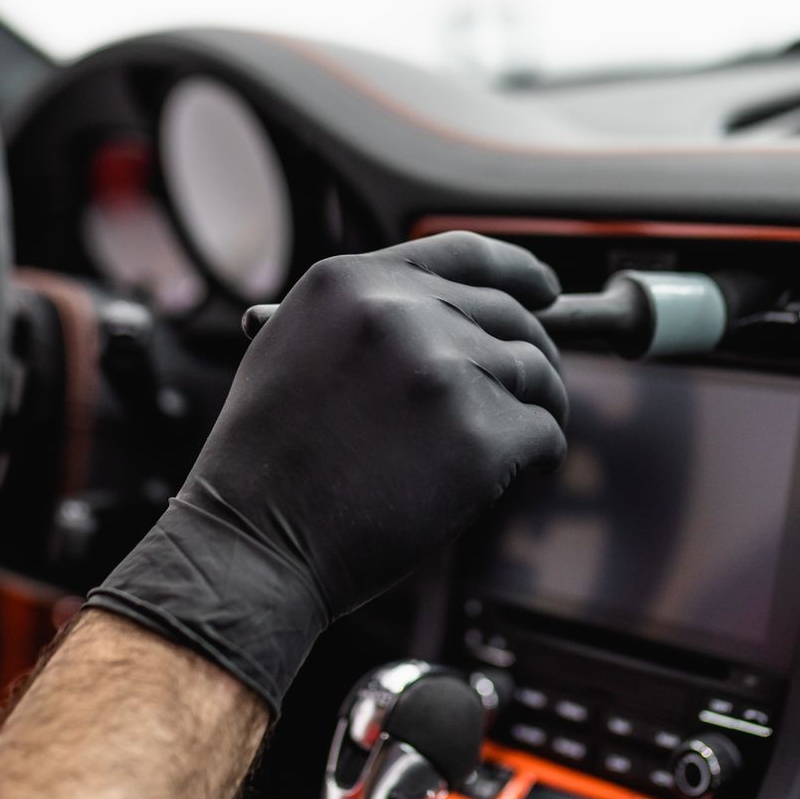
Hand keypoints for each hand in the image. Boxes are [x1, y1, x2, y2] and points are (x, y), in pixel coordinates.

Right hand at [84, 232, 568, 711]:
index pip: (465, 252)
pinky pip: (543, 432)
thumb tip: (458, 319)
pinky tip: (516, 473)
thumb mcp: (296, 352)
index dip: (519, 272)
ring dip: (540, 407)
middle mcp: (402, 314)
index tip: (546, 292)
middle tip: (532, 394)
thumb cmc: (268, 466)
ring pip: (535, 373)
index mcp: (353, 283)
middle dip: (531, 356)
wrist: (253, 545)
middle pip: (511, 316)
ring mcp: (444, 373)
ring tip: (521, 443)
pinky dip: (540, 455)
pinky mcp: (480, 437)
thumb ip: (371, 322)